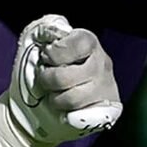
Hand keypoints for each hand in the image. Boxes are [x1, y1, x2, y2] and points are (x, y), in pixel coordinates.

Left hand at [0, 15, 122, 146]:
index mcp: (88, 41)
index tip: (46, 57)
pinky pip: (81, 117)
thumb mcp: (38, 42)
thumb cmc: (43, 68)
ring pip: (71, 99)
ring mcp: (106, 87)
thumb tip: (52, 31)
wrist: (44, 101)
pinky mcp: (108, 110)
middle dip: (47, 80)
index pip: (74, 45)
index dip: (54, 54)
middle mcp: (102, 63)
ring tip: (56, 94)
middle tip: (47, 80)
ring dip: (55, 99)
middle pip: (65, 77)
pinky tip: (66, 110)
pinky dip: (67, 115)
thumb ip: (44, 29)